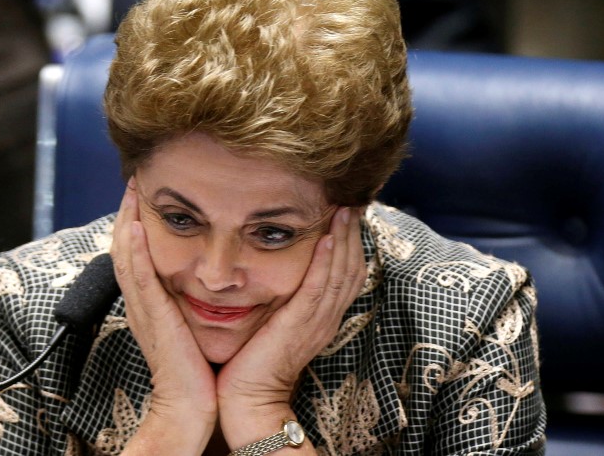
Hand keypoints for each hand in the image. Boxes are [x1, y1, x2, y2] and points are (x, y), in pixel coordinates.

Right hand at [111, 179, 216, 452]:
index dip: (136, 222)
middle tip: (135, 181)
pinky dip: (135, 249)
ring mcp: (143, 308)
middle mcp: (142, 301)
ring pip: (126, 255)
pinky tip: (136, 226)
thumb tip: (209, 278)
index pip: (137, 253)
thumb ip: (191, 299)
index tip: (145, 194)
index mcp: (151, 302)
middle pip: (124, 247)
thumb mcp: (191, 324)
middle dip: (127, 212)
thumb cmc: (195, 368)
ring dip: (127, 220)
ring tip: (132, 191)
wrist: (189, 404)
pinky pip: (139, 277)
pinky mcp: (153, 316)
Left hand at [216, 207, 366, 448]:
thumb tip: (277, 274)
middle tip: (353, 202)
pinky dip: (326, 261)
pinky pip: (319, 287)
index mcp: (322, 318)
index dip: (350, 244)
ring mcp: (316, 321)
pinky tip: (328, 238)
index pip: (346, 275)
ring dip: (344, 239)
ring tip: (345, 210)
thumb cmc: (255, 363)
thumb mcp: (276, 326)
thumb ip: (284, 303)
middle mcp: (326, 318)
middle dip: (353, 234)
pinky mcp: (300, 324)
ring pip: (340, 273)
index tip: (347, 215)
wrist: (250, 400)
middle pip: (351, 269)